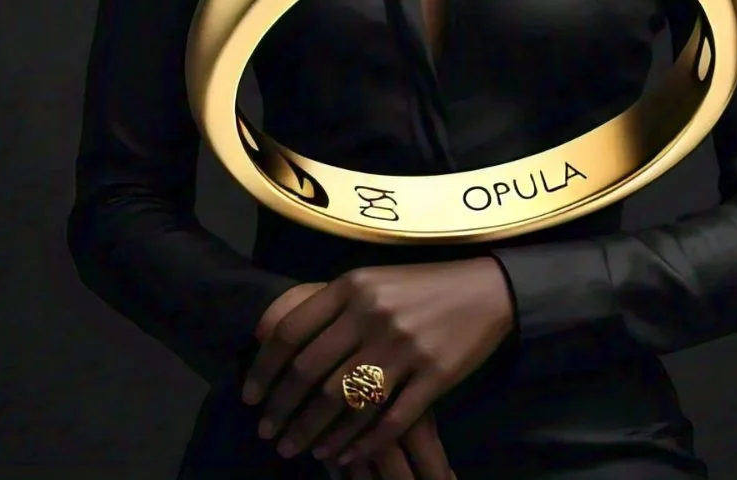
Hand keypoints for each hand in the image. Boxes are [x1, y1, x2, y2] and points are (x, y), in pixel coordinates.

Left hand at [241, 258, 514, 466]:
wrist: (485, 289)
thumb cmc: (418, 286)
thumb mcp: (370, 281)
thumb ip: (327, 306)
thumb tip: (272, 338)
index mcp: (353, 287)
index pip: (292, 332)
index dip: (264, 370)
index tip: (250, 397)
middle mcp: (373, 315)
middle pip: (311, 373)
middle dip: (283, 410)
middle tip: (269, 434)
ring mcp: (404, 347)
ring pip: (344, 402)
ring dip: (314, 434)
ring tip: (299, 450)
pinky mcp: (433, 376)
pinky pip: (388, 420)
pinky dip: (361, 444)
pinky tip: (344, 455)